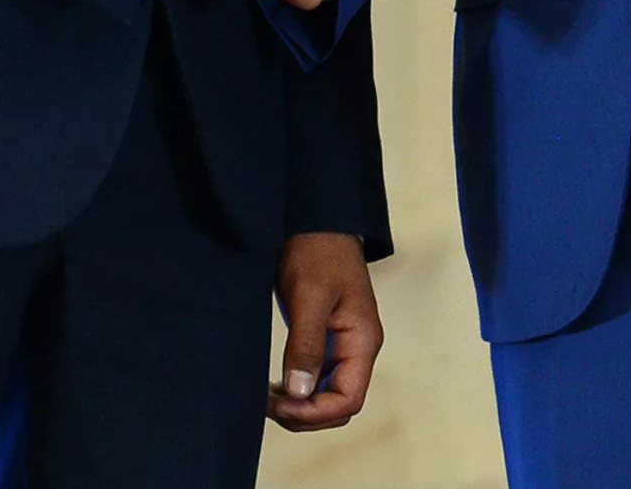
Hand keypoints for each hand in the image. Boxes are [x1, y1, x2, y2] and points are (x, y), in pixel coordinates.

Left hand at [268, 232, 382, 430]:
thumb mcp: (309, 295)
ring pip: (328, 393)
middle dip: (306, 413)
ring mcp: (342, 342)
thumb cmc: (316, 249)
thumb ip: (307, 345)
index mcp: (362, 340)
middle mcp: (357, 346)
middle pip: (340, 403)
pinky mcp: (326, 334)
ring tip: (267, 399)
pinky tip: (276, 385)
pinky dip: (298, 387)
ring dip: (300, 404)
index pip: (348, 399)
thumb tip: (300, 393)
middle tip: (268, 405)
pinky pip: (318, 375)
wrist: (314, 216)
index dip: (315, 412)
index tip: (280, 405)